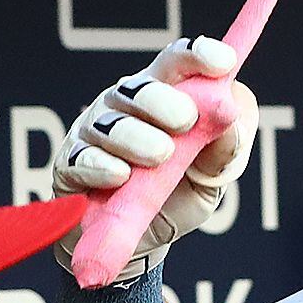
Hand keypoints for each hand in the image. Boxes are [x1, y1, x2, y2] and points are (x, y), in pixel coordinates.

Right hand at [49, 36, 256, 281]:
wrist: (136, 247)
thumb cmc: (173, 199)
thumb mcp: (209, 179)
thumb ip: (225, 152)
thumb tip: (233, 123)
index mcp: (162, 97)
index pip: (176, 64)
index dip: (198, 56)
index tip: (224, 62)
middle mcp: (124, 106)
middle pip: (140, 87)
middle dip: (164, 100)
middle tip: (186, 119)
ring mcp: (93, 132)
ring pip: (111, 123)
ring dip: (136, 136)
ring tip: (160, 155)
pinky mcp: (69, 165)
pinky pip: (82, 159)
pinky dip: (102, 165)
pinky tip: (120, 175)